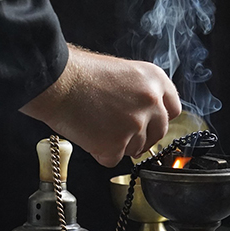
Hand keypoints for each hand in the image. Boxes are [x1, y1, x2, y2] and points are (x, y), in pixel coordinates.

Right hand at [20, 45, 180, 166]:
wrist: (57, 82)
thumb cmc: (80, 73)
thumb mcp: (122, 71)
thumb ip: (139, 92)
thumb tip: (144, 114)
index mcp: (154, 80)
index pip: (173, 109)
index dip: (157, 118)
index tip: (147, 122)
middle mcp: (151, 102)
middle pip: (158, 133)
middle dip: (140, 136)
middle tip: (117, 129)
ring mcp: (135, 125)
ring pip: (136, 149)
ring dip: (118, 144)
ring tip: (96, 125)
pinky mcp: (116, 144)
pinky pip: (113, 159)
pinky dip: (100, 152)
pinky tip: (88, 134)